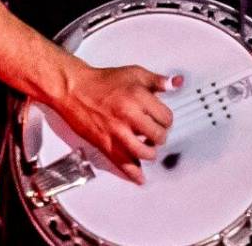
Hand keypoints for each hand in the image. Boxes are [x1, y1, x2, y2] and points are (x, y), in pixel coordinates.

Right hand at [52, 64, 180, 184]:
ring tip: (148, 147)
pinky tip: (140, 178)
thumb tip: (177, 83)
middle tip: (156, 133)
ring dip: (150, 152)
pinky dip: (134, 174)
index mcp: (138, 97)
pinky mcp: (106, 144)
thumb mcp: (134, 74)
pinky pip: (123, 164)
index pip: (166, 117)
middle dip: (160, 135)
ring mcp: (117, 132)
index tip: (162, 119)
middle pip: (158, 136)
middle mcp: (129, 116)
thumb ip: (157, 81)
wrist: (74, 90)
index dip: (166, 119)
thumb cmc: (103, 82)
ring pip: (144, 153)